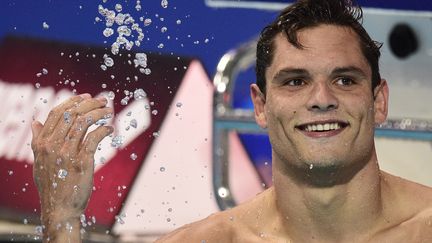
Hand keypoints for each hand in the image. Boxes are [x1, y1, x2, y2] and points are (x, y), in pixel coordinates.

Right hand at [31, 94, 112, 241]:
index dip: (73, 102)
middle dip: (90, 104)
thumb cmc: (52, 185)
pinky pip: (94, 138)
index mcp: (41, 143)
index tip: (87, 97)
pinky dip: (103, 130)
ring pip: (83, 122)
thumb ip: (38, 141)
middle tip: (104, 101)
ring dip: (98, 113)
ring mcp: (66, 153)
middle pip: (72, 114)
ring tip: (108, 111)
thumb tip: (36, 122)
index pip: (57, 113)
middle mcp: (52, 145)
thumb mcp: (39, 161)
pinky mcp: (81, 162)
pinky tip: (109, 128)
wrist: (59, 209)